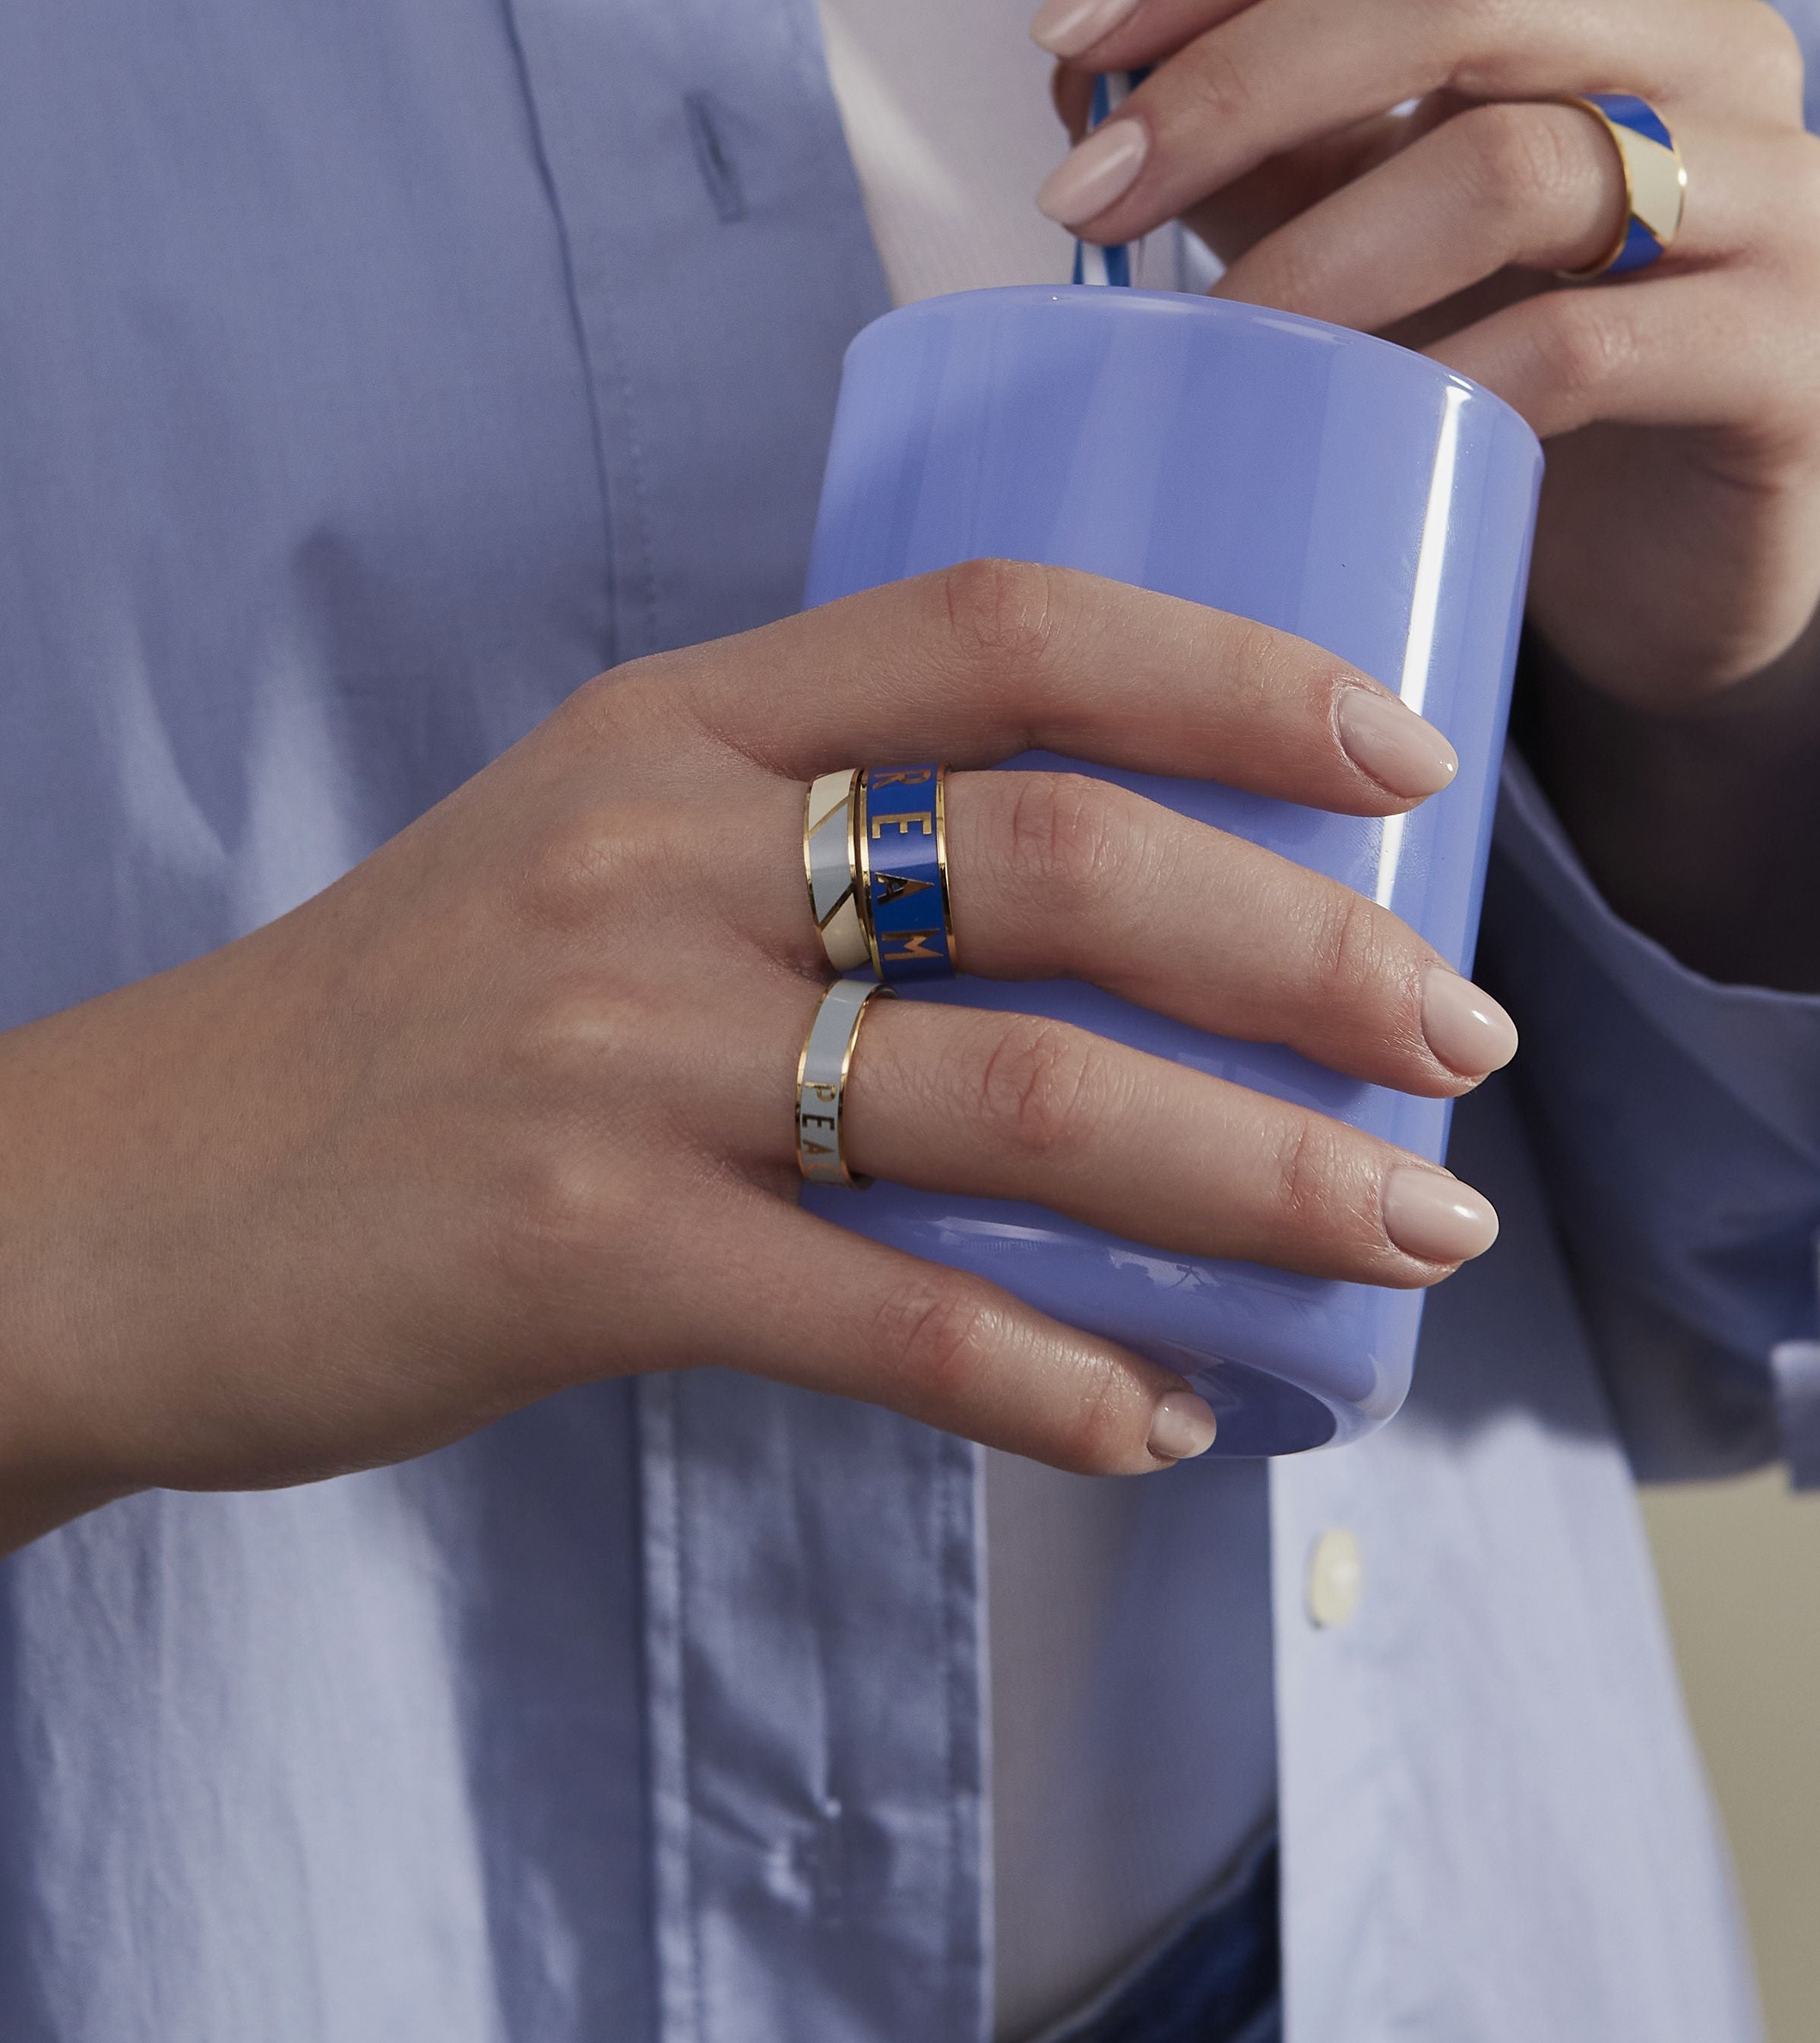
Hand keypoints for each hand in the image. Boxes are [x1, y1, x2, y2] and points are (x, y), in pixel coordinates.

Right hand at [0, 567, 1508, 1551]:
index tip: (1406, 757)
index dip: (1233, 671)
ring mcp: (616, 1050)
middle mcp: (659, 855)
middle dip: (1307, 950)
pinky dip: (1056, 1374)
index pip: (1004, 628)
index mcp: (681, 723)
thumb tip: (1122, 916)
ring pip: (1016, 1094)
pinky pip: (882, 1315)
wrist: (122, 1201)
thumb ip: (812, 843)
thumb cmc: (412, 1021)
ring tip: (1410, 1232)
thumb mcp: (590, 845)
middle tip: (1462, 1041)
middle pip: (1057, 859)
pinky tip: (1171, 1414)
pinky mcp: (575, 1248)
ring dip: (1252, 1176)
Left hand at [1033, 0, 1819, 994]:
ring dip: (1320, 254)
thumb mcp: (1358, 210)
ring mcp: (1778, 188)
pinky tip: (1348, 429)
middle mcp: (1714, 42)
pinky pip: (1586, 348)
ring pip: (1517, 166)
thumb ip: (1255, 129)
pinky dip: (1438, 385)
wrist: (1671, 559)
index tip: (1063, 38)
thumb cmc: (1501, 351)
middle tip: (1089, 199)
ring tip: (1208, 337)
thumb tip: (1085, 82)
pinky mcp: (1799, 349)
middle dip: (1237, 81)